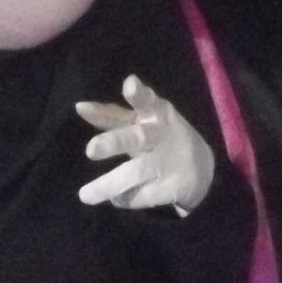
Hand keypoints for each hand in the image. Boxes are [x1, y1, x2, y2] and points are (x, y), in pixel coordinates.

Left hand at [76, 75, 216, 212]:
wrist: (202, 169)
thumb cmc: (160, 136)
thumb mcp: (142, 121)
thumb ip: (112, 115)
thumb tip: (79, 107)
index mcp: (156, 115)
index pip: (147, 101)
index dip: (139, 94)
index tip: (130, 84)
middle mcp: (161, 137)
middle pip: (138, 138)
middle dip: (115, 142)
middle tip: (90, 150)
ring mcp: (167, 164)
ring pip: (135, 173)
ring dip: (109, 184)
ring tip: (84, 195)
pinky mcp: (170, 188)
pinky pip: (139, 196)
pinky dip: (124, 198)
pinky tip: (118, 198)